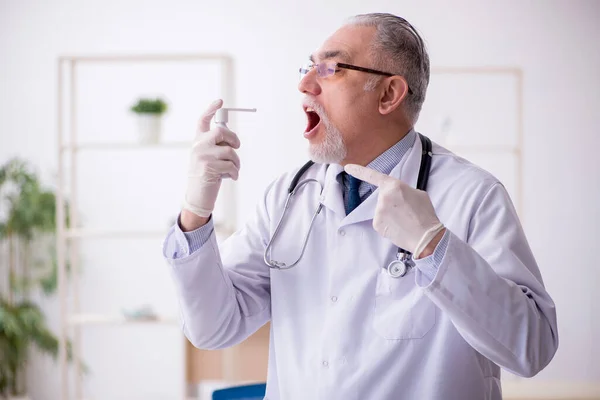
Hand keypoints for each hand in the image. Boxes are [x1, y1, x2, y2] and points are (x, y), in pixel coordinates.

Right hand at [183, 99, 240, 217]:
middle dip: (234, 139)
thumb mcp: (207, 157)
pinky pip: (231, 165)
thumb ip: (215, 146)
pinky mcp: (209, 167)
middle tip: (236, 147)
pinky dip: (235, 172)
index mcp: (197, 141)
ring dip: (237, 162)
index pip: (203, 120)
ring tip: (233, 169)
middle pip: (221, 132)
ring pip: (230, 151)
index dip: (211, 109)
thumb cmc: (206, 176)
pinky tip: (231, 177)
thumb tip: (231, 138)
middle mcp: (198, 145)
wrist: (196, 196)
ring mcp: (202, 156)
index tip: (220, 101)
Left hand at [344, 164, 444, 257]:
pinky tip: (399, 227)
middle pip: (383, 197)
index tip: (347, 168)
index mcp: (394, 186)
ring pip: (382, 210)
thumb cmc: (425, 214)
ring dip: (390, 214)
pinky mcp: (376, 224)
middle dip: (392, 203)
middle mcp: (383, 197)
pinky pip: (381, 221)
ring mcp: (378, 211)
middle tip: (406, 211)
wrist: (426, 236)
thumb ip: (403, 190)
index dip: (359, 171)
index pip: (372, 176)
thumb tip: (397, 194)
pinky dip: (388, 224)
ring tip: (405, 220)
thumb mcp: (418, 193)